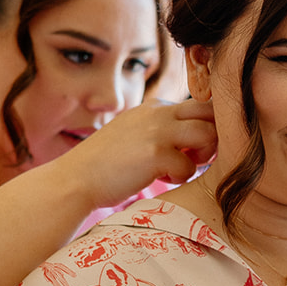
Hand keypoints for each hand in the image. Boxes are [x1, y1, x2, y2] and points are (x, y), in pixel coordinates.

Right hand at [66, 100, 216, 206]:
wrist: (75, 179)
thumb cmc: (106, 164)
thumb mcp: (134, 134)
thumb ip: (160, 130)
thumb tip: (195, 139)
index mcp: (154, 107)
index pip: (198, 106)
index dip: (202, 128)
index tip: (189, 148)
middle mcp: (158, 113)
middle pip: (209, 113)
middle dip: (210, 137)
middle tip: (194, 157)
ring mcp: (158, 132)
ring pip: (207, 135)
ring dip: (200, 156)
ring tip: (179, 167)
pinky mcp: (156, 154)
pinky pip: (189, 167)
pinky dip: (179, 178)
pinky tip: (158, 179)